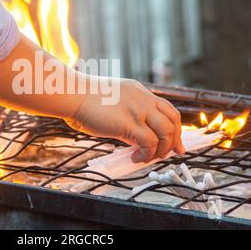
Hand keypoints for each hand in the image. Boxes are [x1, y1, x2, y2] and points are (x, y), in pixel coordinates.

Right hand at [65, 78, 184, 162]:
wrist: (74, 94)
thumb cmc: (85, 99)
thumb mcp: (113, 100)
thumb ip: (128, 114)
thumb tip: (134, 137)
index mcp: (141, 92)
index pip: (168, 109)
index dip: (176, 128)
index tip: (176, 143)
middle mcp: (144, 100)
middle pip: (173, 121)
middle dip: (174, 141)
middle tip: (169, 154)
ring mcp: (138, 111)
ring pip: (166, 133)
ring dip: (161, 150)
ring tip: (147, 157)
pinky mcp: (129, 124)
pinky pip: (149, 143)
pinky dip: (146, 155)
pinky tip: (135, 158)